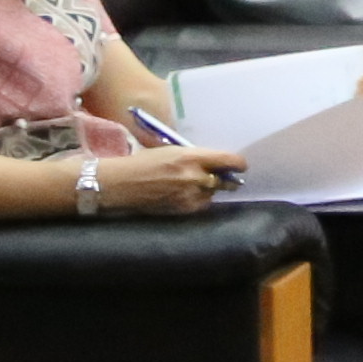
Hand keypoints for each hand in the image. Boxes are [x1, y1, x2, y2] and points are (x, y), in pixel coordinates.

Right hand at [98, 144, 243, 214]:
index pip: (228, 160)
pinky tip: (188, 196)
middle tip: (228, 179)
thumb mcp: (171, 151)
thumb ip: (193, 157)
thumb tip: (213, 161)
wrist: (121, 184)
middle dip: (228, 180)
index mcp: (190, 156)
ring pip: (213, 194)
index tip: (241, 165)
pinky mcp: (182, 210)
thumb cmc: (143, 162)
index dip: (238, 164)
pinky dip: (199, 201)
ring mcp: (189, 195)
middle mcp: (194, 176)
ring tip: (199, 186)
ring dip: (211, 191)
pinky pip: (200, 205)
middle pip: (225, 180)